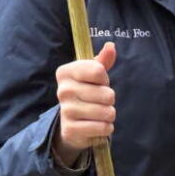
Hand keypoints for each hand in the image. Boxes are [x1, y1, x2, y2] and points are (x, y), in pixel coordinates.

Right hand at [53, 42, 116, 166]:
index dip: (105, 79)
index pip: (98, 70)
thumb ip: (103, 60)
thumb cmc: (86, 92)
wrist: (71, 123)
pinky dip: (105, 128)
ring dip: (109, 115)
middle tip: (99, 101)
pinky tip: (97, 125)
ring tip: (99, 113)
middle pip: (106, 94)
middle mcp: (63, 90)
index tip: (98, 83)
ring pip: (106, 112)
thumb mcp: (93, 74)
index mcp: (66, 72)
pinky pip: (102, 127)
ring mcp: (65, 110)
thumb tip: (111, 46)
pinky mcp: (70, 129)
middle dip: (109, 99)